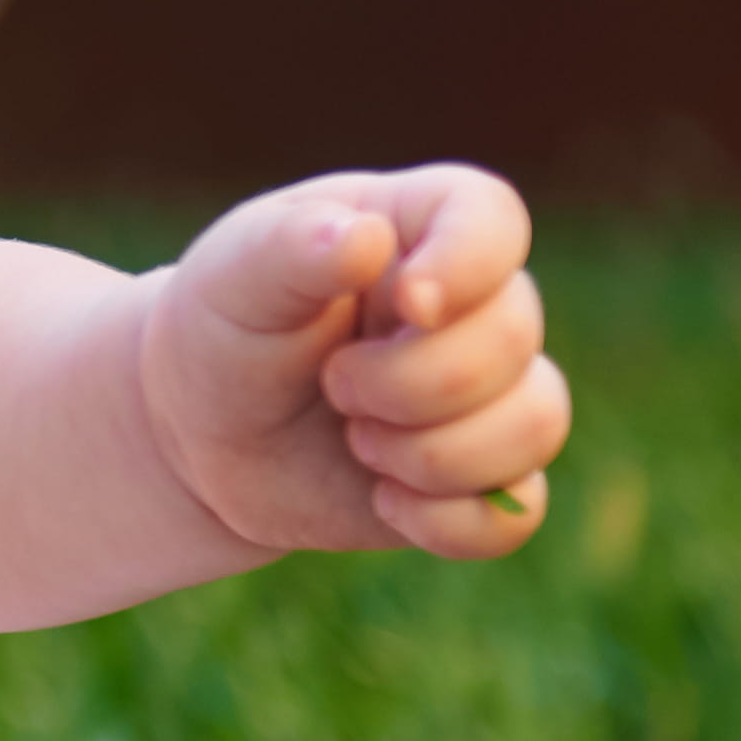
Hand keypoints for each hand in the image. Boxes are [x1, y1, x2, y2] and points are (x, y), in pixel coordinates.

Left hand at [139, 168, 568, 562]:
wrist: (203, 433)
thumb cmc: (225, 329)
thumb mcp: (233, 277)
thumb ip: (290, 248)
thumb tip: (366, 238)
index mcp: (416, 228)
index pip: (492, 218)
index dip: (469, 264)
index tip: (408, 304)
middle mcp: (472, 306)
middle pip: (513, 338)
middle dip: (410, 383)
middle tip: (333, 387)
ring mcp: (486, 393)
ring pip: (536, 425)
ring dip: (433, 454)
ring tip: (356, 441)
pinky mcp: (480, 478)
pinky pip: (517, 512)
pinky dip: (449, 522)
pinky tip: (384, 501)